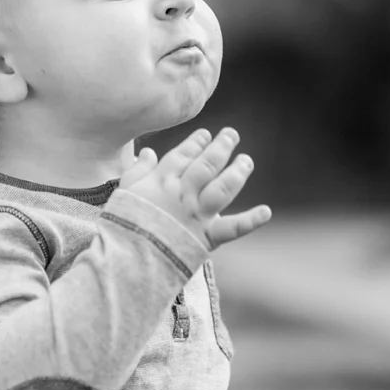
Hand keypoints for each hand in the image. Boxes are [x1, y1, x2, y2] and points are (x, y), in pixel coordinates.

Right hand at [120, 128, 270, 249]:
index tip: (205, 135)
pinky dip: (251, 220)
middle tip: (232, 134)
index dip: (196, 143)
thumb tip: (146, 152)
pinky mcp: (206, 237)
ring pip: (223, 188)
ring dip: (238, 172)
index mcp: (161, 182)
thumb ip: (137, 170)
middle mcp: (183, 194)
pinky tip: (266, 211)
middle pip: (206, 165)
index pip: (182, 156)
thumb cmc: (123, 223)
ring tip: (246, 160)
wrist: (128, 255)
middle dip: (221, 147)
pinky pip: (233, 228)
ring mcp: (197, 214)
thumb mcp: (124, 192)